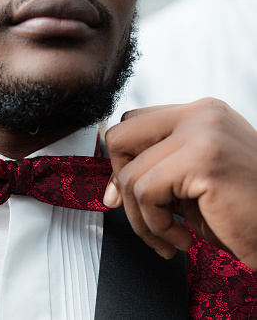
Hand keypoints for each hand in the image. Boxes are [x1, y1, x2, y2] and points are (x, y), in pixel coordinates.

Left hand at [103, 98, 256, 269]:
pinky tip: (182, 239)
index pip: (132, 124)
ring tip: (168, 236)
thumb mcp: (190, 186)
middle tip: (142, 213)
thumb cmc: (241, 213)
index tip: (127, 194)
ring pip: (129, 174)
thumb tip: (111, 190)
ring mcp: (202, 131)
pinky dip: (155, 226)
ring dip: (141, 219)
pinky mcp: (203, 157)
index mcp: (199, 115)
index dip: (122, 161)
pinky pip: (146, 193)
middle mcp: (201, 115)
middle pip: (119, 137)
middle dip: (120, 181)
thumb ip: (156, 174)